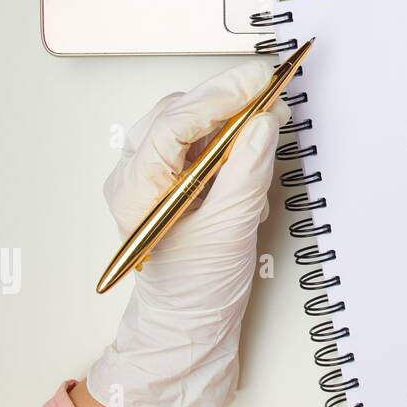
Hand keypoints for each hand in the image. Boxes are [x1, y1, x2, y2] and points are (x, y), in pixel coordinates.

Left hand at [84, 61, 287, 406]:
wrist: (189, 322)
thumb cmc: (196, 289)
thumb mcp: (229, 230)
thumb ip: (247, 172)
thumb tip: (263, 123)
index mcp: (135, 189)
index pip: (173, 124)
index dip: (219, 98)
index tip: (259, 83)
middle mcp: (136, 174)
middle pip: (179, 112)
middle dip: (228, 97)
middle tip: (271, 85)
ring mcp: (153, 173)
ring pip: (189, 119)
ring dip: (230, 112)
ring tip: (269, 112)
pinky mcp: (174, 175)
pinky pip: (200, 137)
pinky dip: (230, 133)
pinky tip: (255, 141)